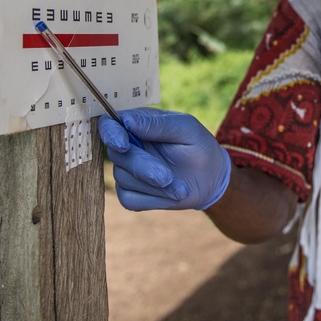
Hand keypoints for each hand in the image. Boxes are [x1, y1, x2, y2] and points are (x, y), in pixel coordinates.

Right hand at [98, 108, 230, 210]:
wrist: (211, 178)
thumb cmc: (198, 145)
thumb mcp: (186, 129)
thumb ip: (157, 124)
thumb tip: (127, 120)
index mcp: (138, 124)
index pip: (110, 125)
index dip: (111, 134)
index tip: (123, 145)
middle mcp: (128, 147)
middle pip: (118, 156)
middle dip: (144, 168)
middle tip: (167, 177)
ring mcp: (127, 171)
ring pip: (125, 180)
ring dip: (155, 187)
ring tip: (182, 188)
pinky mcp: (132, 193)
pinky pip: (130, 199)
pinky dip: (153, 200)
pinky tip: (172, 195)